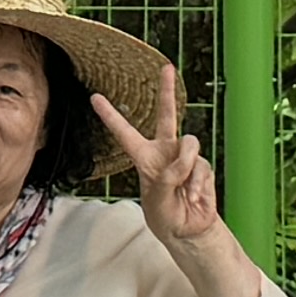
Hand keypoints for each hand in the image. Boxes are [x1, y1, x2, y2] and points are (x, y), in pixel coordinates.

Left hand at [95, 72, 222, 244]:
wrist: (188, 230)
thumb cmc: (164, 215)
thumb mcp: (155, 200)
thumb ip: (166, 178)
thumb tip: (183, 159)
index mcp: (143, 158)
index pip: (124, 133)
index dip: (110, 115)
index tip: (94, 97)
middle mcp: (164, 151)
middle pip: (166, 115)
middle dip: (166, 91)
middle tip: (166, 67)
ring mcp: (184, 157)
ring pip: (189, 143)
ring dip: (186, 164)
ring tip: (183, 188)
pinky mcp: (201, 166)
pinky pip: (200, 165)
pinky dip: (197, 183)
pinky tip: (193, 197)